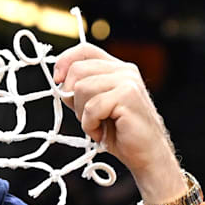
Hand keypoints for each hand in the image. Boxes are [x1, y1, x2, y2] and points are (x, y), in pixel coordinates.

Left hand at [53, 43, 185, 204]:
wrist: (146, 154)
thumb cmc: (120, 132)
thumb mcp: (95, 106)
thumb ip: (80, 90)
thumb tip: (59, 82)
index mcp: (116, 68)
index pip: (85, 50)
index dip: (65, 61)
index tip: (57, 81)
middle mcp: (124, 70)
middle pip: (78, 69)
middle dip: (72, 97)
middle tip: (85, 116)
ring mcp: (128, 81)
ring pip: (82, 88)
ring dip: (82, 114)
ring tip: (97, 125)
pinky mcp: (128, 96)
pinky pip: (92, 107)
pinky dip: (90, 125)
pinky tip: (102, 133)